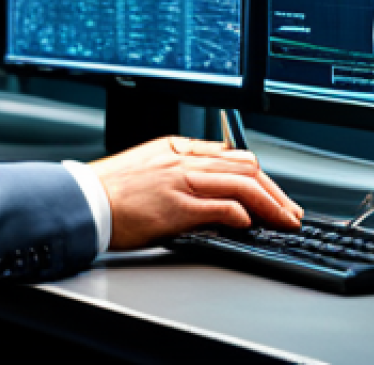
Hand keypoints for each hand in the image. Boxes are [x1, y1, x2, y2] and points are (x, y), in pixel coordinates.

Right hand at [89, 136, 302, 250]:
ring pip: (241, 184)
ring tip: (284, 221)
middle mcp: (184, 160)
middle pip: (245, 168)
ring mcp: (181, 182)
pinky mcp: (176, 207)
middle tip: (289, 211)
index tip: (274, 195)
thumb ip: (181, 164)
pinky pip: (219, 206)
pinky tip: (250, 224)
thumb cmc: (112, 188)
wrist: (84, 200)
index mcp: (178, 148)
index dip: (261, 177)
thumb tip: (213, 175)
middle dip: (275, 191)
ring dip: (269, 204)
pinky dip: (241, 214)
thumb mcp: (150, 162)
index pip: (233, 156)